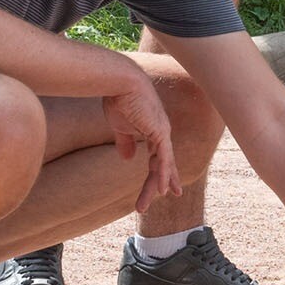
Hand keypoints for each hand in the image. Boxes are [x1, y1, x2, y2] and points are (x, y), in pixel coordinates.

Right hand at [102, 70, 178, 209]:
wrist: (119, 82)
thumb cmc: (118, 99)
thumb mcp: (120, 126)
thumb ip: (125, 142)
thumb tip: (127, 158)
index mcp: (153, 130)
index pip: (160, 156)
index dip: (164, 172)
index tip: (166, 189)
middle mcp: (161, 133)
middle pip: (162, 164)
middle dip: (161, 182)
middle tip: (167, 197)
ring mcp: (162, 132)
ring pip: (162, 165)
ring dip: (155, 185)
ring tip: (147, 203)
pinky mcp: (159, 132)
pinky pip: (163, 159)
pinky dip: (163, 174)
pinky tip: (162, 189)